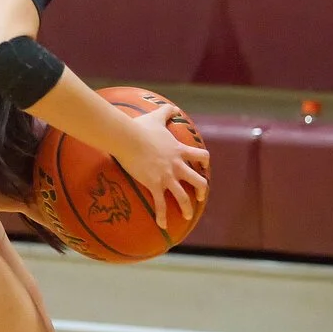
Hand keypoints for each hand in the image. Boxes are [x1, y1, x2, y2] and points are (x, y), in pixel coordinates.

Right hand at [119, 104, 209, 226]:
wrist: (128, 138)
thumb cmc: (140, 127)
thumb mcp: (156, 117)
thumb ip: (165, 111)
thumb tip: (171, 106)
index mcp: (179, 151)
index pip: (201, 156)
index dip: (204, 162)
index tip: (203, 167)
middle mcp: (177, 166)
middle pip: (198, 181)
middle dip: (202, 190)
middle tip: (200, 197)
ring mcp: (167, 177)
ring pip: (184, 197)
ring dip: (186, 207)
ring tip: (186, 216)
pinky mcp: (154, 185)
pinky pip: (161, 204)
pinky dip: (162, 216)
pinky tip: (161, 225)